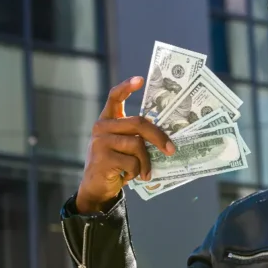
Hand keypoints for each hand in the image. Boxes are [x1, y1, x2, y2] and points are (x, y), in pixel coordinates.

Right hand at [75, 76, 175, 213]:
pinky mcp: (102, 158)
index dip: (126, 87)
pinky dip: (136, 172)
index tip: (140, 79)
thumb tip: (166, 137)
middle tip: (171, 149)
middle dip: (158, 137)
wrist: (96, 188)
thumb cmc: (116, 164)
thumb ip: (136, 136)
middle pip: (138, 123)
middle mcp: (101, 127)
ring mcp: (100, 142)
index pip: (114, 97)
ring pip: (137, 145)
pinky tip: (128, 177)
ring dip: (145, 162)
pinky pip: (132, 162)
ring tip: (144, 172)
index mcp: (108, 120)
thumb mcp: (124, 147)